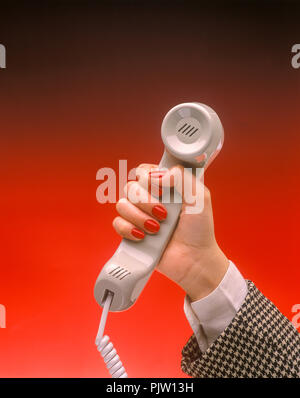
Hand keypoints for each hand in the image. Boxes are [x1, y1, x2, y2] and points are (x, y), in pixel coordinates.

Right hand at [112, 163, 228, 301]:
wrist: (194, 260)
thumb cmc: (200, 230)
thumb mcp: (200, 198)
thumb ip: (183, 177)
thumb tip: (159, 175)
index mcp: (165, 187)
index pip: (144, 171)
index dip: (147, 177)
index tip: (160, 188)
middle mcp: (150, 200)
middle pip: (130, 186)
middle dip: (146, 200)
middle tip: (164, 214)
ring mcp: (140, 216)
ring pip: (122, 204)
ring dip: (139, 216)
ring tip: (156, 229)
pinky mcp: (132, 233)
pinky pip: (117, 223)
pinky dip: (128, 229)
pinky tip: (143, 236)